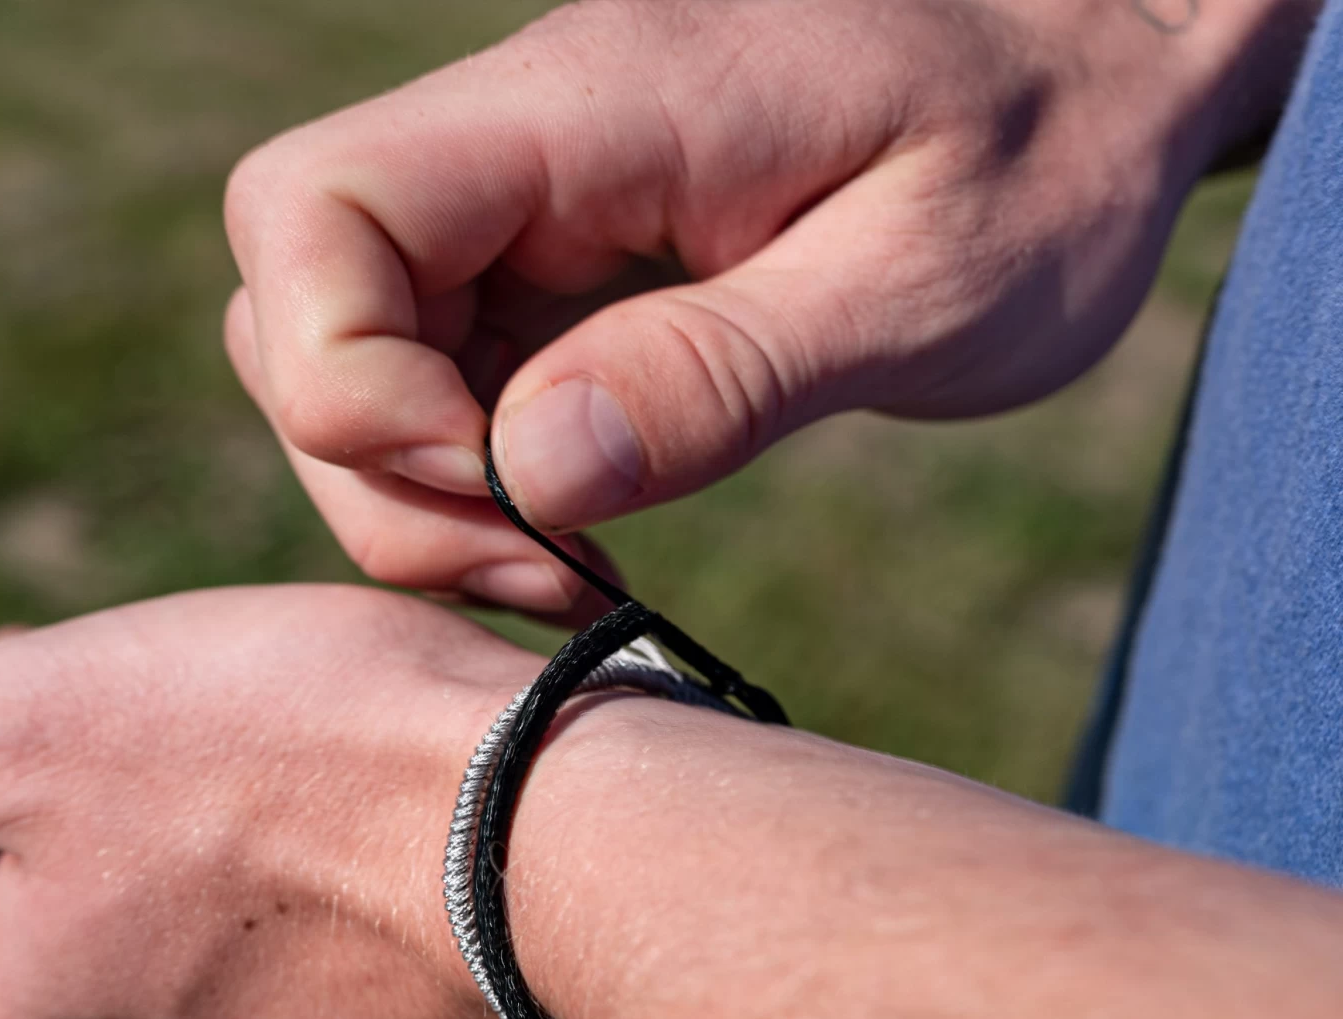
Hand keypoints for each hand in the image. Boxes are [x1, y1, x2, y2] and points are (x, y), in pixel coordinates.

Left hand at [0, 587, 581, 1018]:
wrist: (583, 869)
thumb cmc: (312, 762)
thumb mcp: (35, 713)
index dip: (4, 756)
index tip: (116, 696)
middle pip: (80, 927)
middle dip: (130, 823)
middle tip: (248, 733)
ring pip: (221, 974)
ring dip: (255, 887)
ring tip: (355, 800)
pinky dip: (363, 948)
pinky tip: (428, 882)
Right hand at [222, 0, 1314, 616]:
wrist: (1090, 83)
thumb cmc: (1040, 163)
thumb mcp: (921, 283)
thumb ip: (722, 371)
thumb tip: (525, 469)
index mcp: (594, 101)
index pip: (314, 212)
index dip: (348, 384)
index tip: (505, 488)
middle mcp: (526, 135)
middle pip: (294, 303)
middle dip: (380, 474)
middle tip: (539, 568)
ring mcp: (531, 202)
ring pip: (348, 352)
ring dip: (422, 495)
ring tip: (566, 569)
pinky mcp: (556, 263)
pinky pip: (440, 374)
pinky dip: (475, 479)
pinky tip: (576, 532)